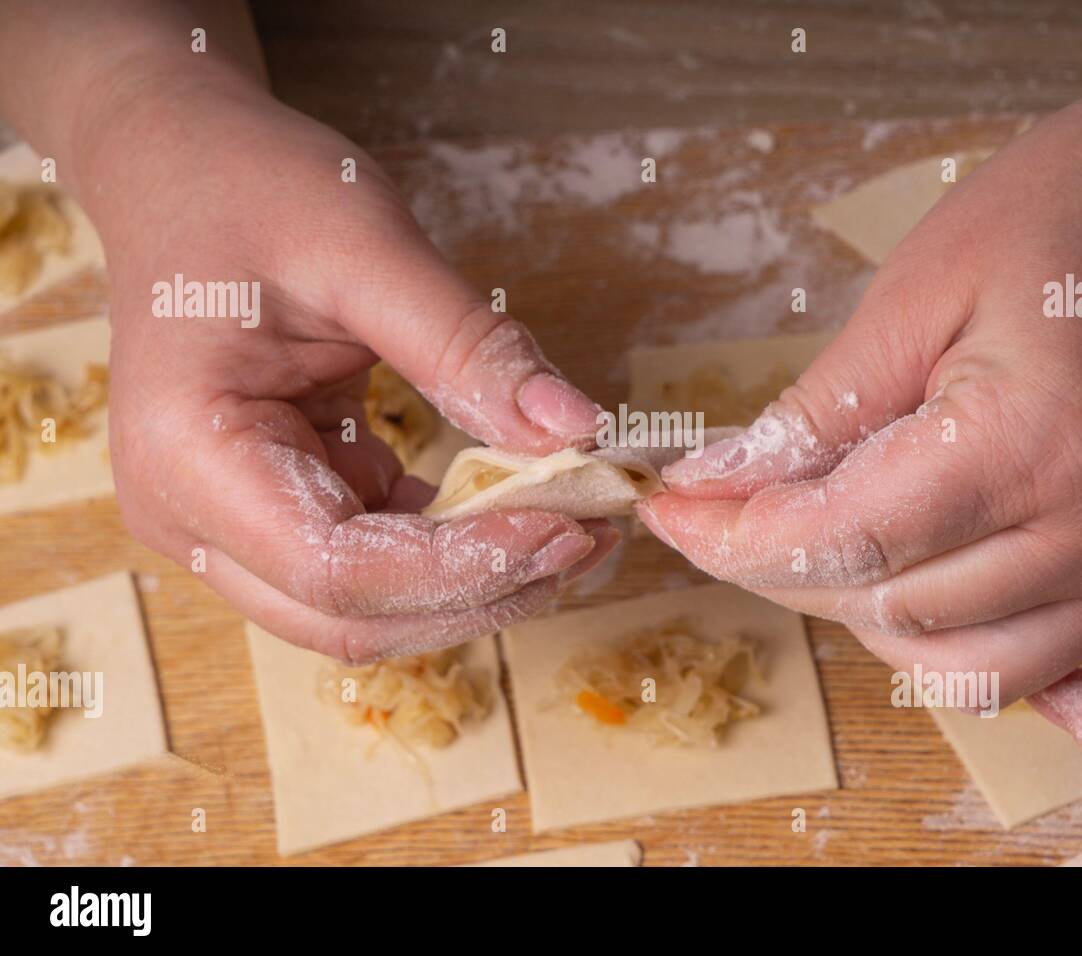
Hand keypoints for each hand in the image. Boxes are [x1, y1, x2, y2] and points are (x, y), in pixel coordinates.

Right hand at [93, 81, 614, 660]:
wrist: (184, 175)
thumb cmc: (251, 191)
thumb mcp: (366, 248)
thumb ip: (470, 348)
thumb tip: (579, 431)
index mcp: (187, 453)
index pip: (336, 568)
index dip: (463, 566)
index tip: (569, 522)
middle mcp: (191, 515)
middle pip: (351, 613)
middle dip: (482, 588)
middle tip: (592, 532)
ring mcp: (227, 525)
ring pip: (366, 609)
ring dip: (476, 583)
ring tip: (575, 524)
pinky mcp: (274, 515)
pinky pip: (372, 566)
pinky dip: (452, 552)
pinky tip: (521, 509)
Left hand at [639, 40, 1081, 767]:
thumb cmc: (1068, 211)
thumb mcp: (916, 291)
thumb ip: (816, 410)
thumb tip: (715, 485)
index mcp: (1036, 439)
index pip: (849, 538)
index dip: (736, 536)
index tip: (672, 512)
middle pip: (896, 609)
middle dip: (784, 569)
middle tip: (730, 511)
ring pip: (976, 669)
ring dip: (876, 623)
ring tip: (828, 549)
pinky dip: (1057, 706)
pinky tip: (982, 644)